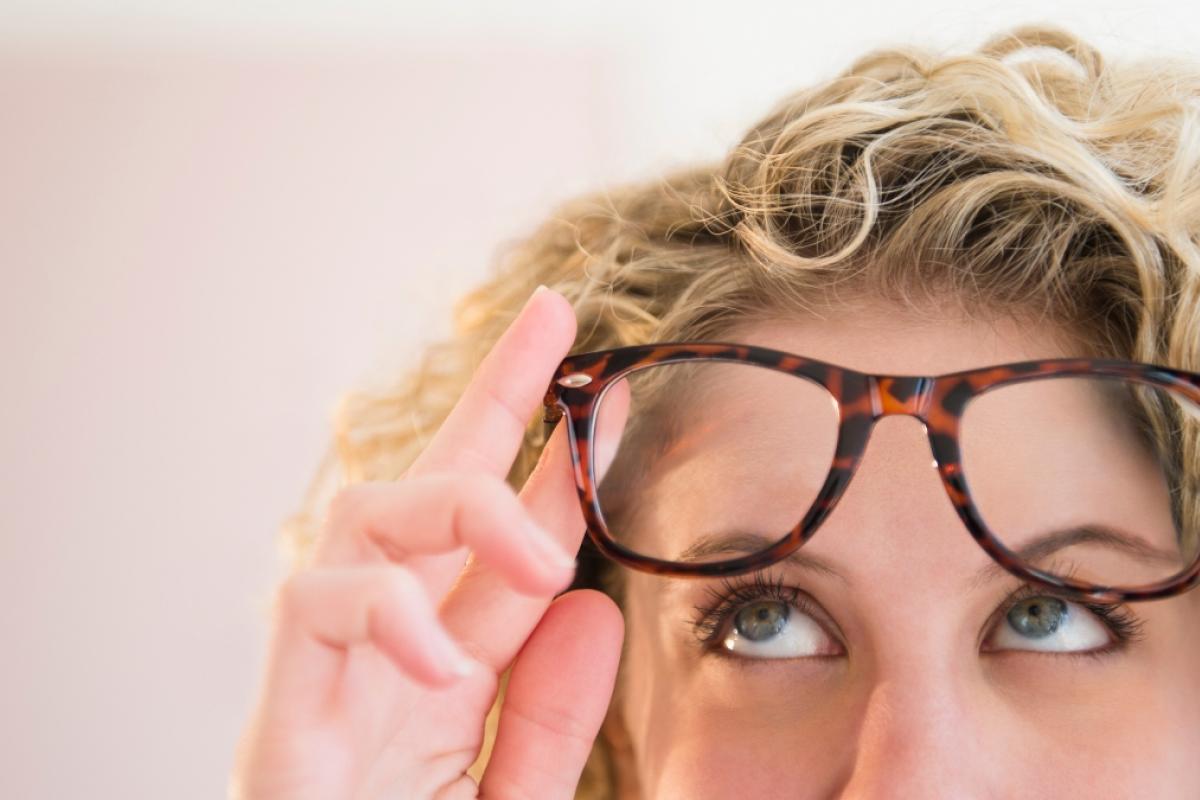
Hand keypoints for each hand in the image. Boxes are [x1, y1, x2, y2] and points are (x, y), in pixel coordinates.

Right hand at [231, 286, 628, 798]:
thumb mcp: (511, 796)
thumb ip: (551, 718)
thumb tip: (592, 605)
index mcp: (450, 664)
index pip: (497, 534)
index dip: (545, 451)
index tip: (601, 375)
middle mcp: (386, 649)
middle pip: (428, 486)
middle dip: (491, 398)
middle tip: (556, 325)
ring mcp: (328, 675)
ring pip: (364, 521)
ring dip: (454, 509)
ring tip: (542, 556)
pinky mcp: (280, 717)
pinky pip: (313, 614)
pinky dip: (386, 615)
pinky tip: (448, 656)